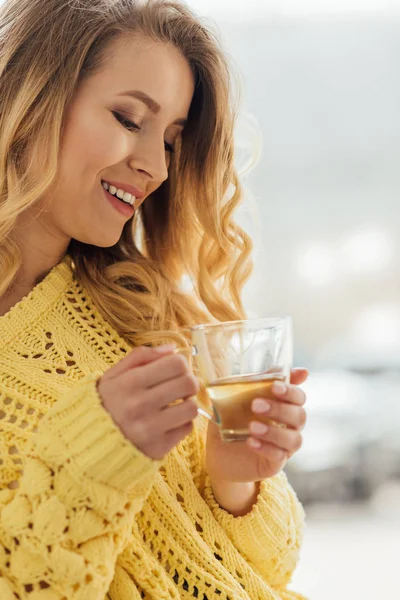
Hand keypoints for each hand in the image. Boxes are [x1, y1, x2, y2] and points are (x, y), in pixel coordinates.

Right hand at [97, 346, 198, 459]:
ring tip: (176, 403)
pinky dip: (181, 422)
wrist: (90, 441)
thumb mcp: (115, 374)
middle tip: (179, 385)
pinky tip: (168, 420)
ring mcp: (150, 428)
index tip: (174, 369)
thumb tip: (172, 349)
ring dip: (187, 403)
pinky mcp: (158, 447)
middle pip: (188, 384)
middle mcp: (140, 405)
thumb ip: (142, 356)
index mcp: (130, 382)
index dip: (180, 363)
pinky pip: (187, 428)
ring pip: (192, 408)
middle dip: (188, 381)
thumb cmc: (107, 401)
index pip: (176, 364)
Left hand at [205, 369, 307, 485]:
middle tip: (255, 405)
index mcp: (284, 406)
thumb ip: (257, 381)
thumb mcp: (238, 397)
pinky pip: (279, 456)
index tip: (275, 386)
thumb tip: (280, 367)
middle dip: (280, 409)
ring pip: (295, 439)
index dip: (291, 390)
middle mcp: (289, 426)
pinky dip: (266, 448)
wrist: (218, 453)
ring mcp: (284, 446)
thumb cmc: (232, 419)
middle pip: (300, 416)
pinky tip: (251, 442)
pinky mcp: (274, 464)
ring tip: (252, 427)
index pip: (299, 396)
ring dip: (274, 431)